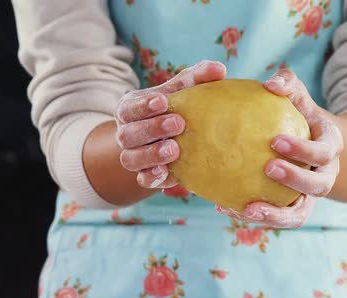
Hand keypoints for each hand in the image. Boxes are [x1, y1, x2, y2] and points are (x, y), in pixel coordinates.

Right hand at [115, 60, 225, 188]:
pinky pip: (142, 179)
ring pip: (130, 159)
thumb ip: (198, 77)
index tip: (162, 101)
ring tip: (174, 150)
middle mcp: (126, 134)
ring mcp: (134, 156)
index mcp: (131, 109)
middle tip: (178, 124)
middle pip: (127, 135)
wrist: (177, 138)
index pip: (128, 107)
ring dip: (151, 155)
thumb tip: (219, 69)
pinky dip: (152, 177)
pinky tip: (166, 173)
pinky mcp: (145, 175)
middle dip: (151, 129)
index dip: (142, 106)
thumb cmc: (178, 106)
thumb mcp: (184, 89)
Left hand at [217, 69, 342, 227]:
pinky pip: (278, 219)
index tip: (275, 140)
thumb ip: (288, 84)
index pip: (323, 151)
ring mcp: (310, 196)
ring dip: (276, 214)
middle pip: (319, 186)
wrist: (306, 141)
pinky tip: (227, 208)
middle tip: (268, 167)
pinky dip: (255, 217)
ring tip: (247, 209)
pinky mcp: (293, 210)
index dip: (303, 150)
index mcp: (330, 147)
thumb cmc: (297, 114)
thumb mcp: (297, 96)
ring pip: (300, 214)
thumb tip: (271, 84)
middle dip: (295, 179)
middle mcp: (325, 175)